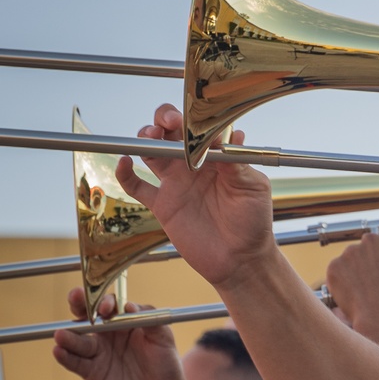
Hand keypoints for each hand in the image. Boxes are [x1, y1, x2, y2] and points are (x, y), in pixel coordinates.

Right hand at [53, 292, 187, 379]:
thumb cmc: (166, 366)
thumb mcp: (164, 339)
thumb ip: (149, 320)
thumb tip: (129, 306)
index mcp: (125, 321)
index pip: (109, 304)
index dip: (105, 301)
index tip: (106, 308)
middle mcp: (108, 334)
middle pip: (86, 315)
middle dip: (78, 305)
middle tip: (74, 300)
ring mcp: (98, 352)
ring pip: (78, 340)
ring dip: (68, 335)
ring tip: (61, 335)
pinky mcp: (91, 372)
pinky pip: (75, 362)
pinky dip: (65, 356)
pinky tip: (59, 351)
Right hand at [114, 104, 275, 290]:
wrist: (241, 260)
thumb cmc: (252, 222)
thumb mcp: (252, 188)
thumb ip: (236, 162)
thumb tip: (228, 136)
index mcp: (215, 156)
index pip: (198, 128)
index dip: (192, 119)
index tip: (194, 123)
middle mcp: (193, 166)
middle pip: (170, 132)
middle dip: (164, 118)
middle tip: (168, 122)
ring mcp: (176, 184)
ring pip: (151, 151)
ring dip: (146, 137)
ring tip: (150, 136)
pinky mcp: (163, 205)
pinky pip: (136, 186)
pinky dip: (125, 173)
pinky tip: (124, 162)